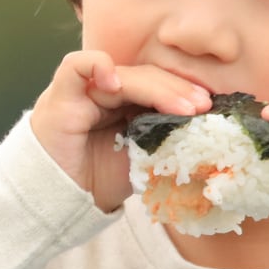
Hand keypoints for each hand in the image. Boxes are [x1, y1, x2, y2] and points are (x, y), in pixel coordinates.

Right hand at [30, 51, 212, 211]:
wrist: (58, 202)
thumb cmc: (97, 183)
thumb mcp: (141, 161)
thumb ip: (164, 143)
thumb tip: (205, 140)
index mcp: (125, 104)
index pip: (158, 85)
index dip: (183, 92)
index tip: (209, 108)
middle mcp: (105, 92)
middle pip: (146, 77)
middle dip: (177, 89)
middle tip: (202, 106)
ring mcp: (82, 91)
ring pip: (124, 74)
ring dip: (156, 87)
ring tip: (182, 107)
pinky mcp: (61, 96)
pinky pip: (77, 66)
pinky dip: (98, 66)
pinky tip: (116, 82)